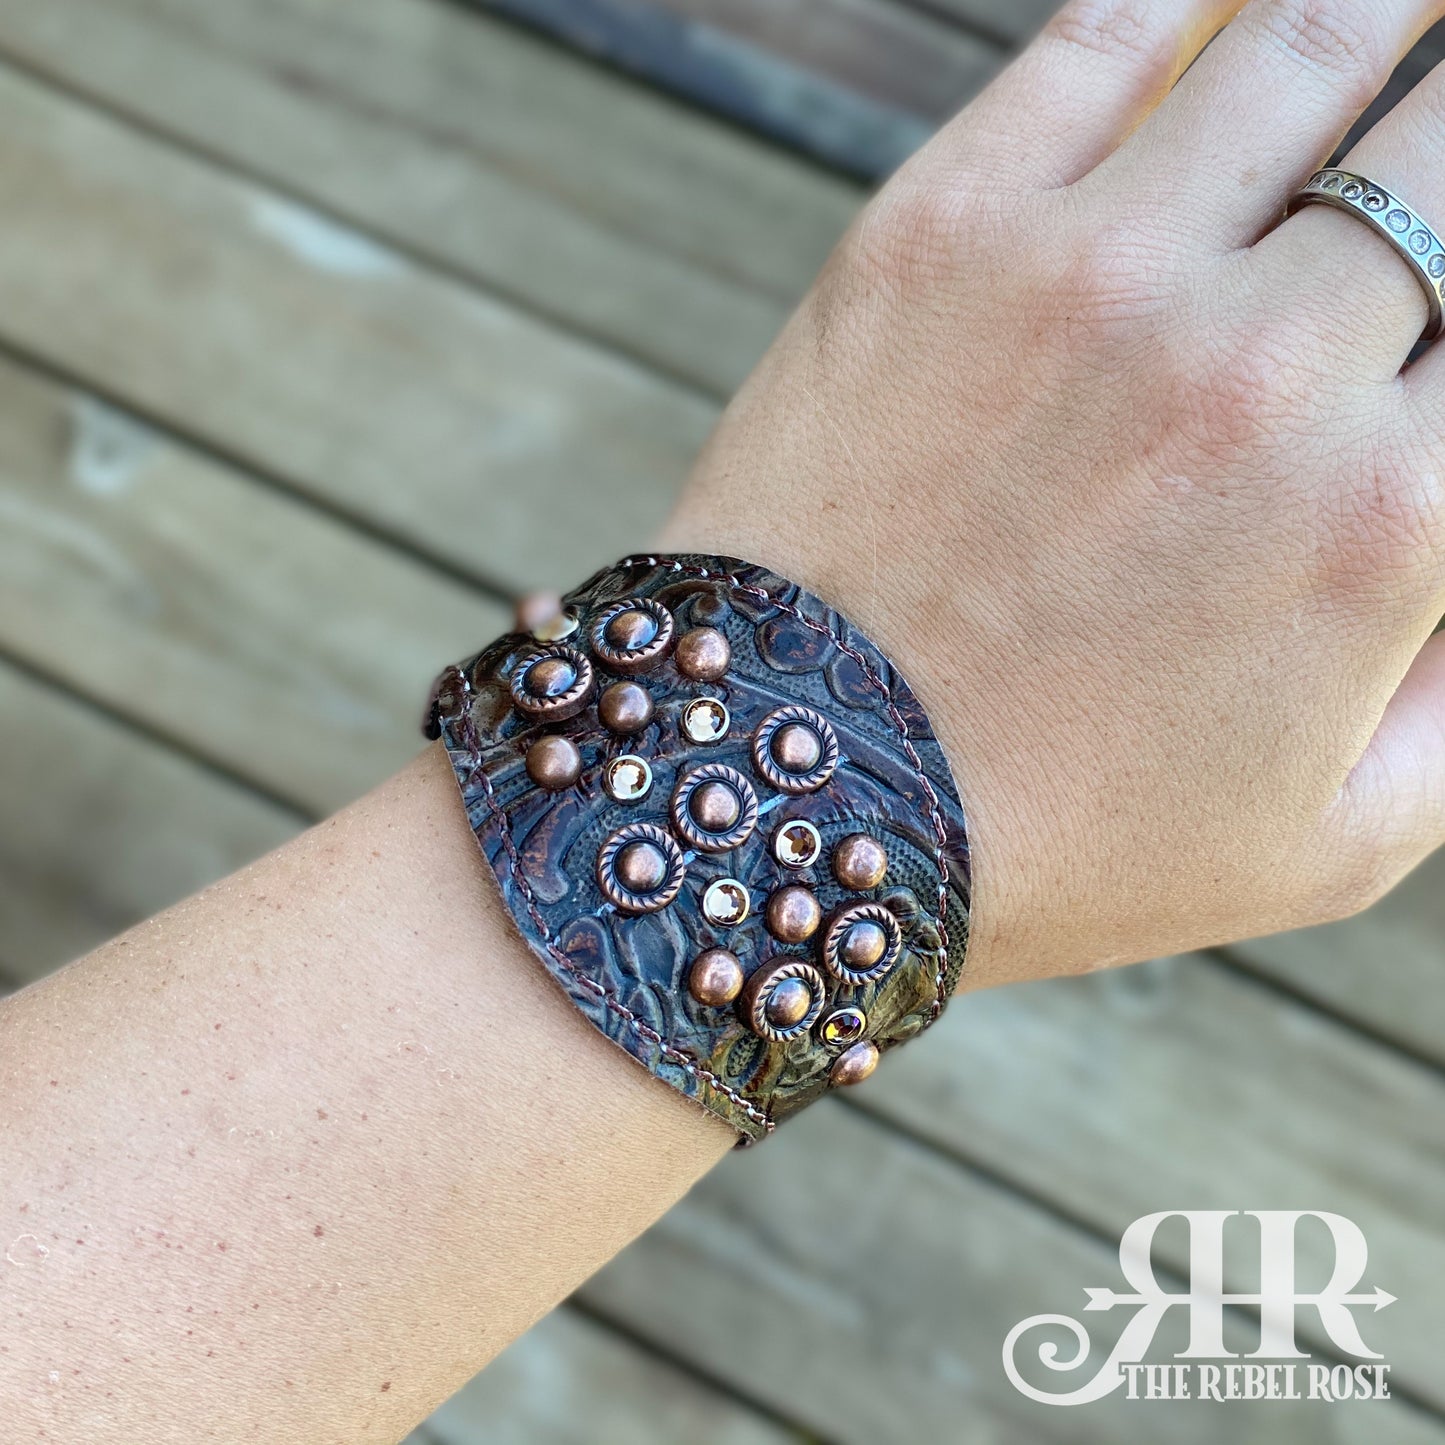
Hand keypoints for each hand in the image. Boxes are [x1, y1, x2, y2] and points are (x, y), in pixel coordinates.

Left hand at [661, 0, 1444, 987]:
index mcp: (1390, 520)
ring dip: (1374, 8)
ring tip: (1385, 9)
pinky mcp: (939, 230)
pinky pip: (1110, 29)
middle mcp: (1265, 368)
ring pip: (1312, 37)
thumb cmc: (1055, 841)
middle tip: (1431, 147)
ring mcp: (1096, 275)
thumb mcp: (1332, 835)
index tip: (1443, 286)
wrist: (786, 796)